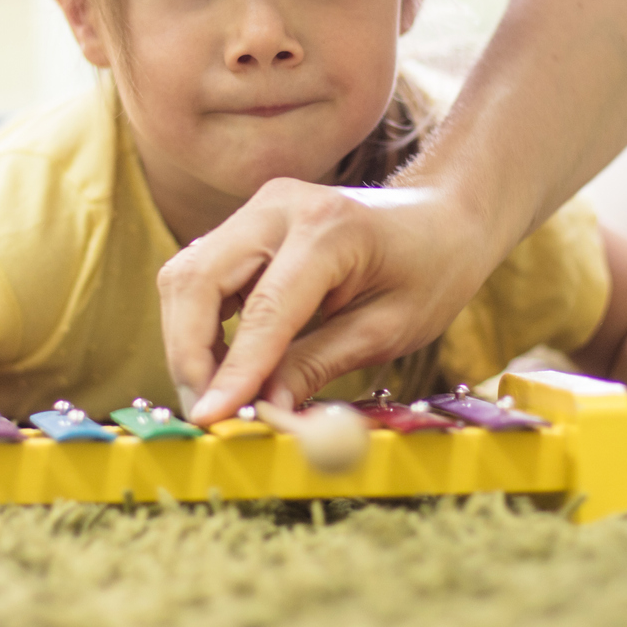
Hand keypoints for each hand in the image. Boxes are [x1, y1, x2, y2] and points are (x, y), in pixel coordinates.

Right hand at [160, 179, 500, 425]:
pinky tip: (225, 363)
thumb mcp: (386, 331)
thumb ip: (317, 366)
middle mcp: (278, 206)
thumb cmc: (429, 272)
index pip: (262, 310)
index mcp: (327, 229)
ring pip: (186, 276)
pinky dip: (199, 323)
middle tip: (208, 413)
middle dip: (188, 355)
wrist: (440, 217)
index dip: (231, 371)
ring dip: (187, 341)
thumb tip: (263, 412)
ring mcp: (256, 209)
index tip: (211, 420)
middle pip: (197, 280)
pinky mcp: (246, 223)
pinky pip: (200, 274)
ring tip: (219, 393)